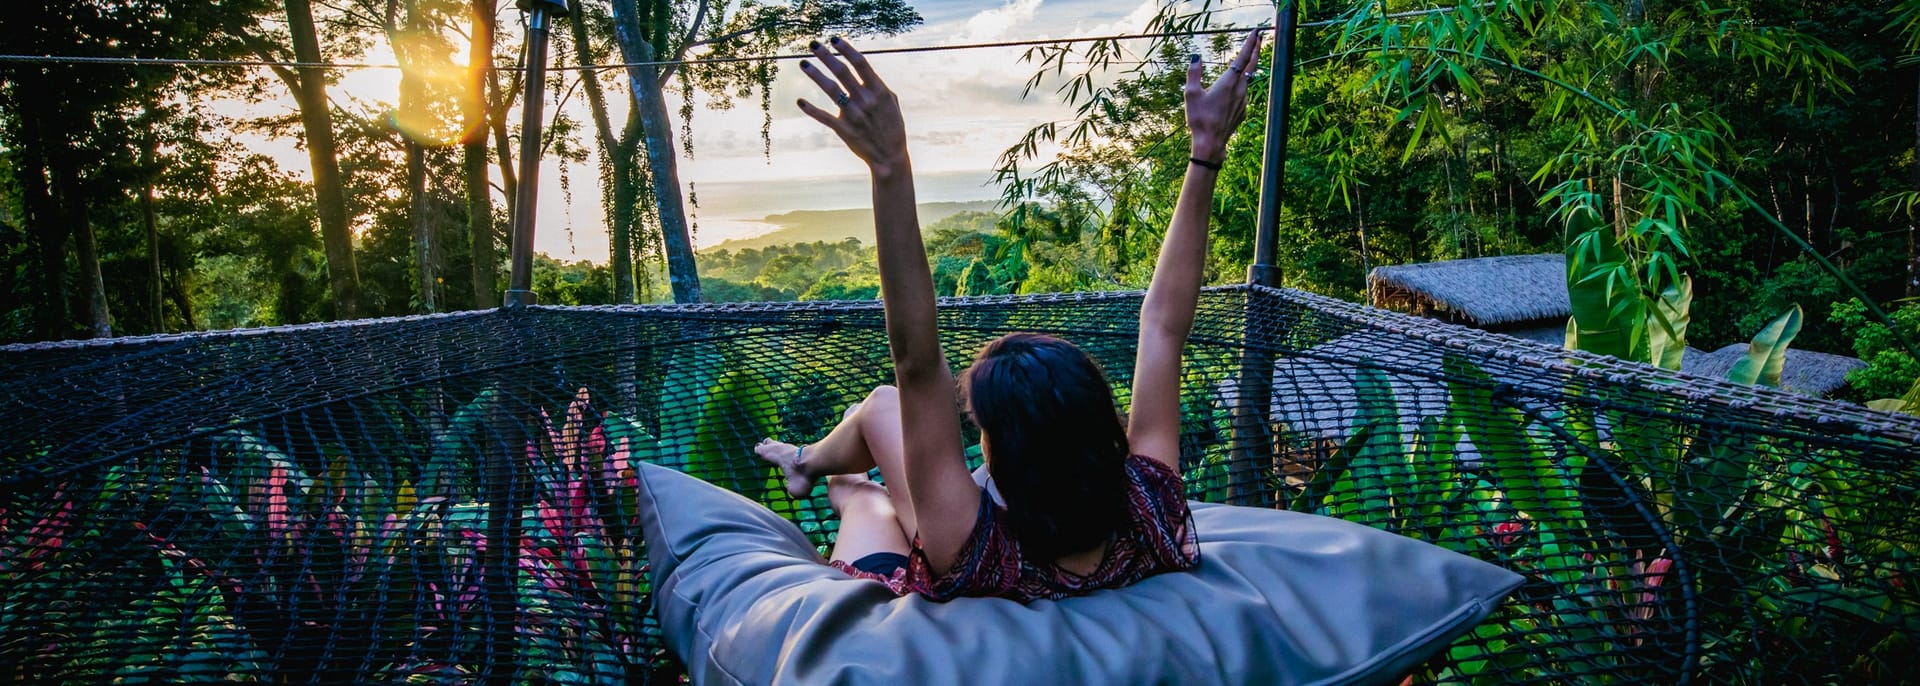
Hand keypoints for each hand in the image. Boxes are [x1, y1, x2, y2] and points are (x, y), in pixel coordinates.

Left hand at [797, 37, 909, 177]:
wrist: (889, 157)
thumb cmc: (892, 127)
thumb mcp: (892, 103)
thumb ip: (879, 86)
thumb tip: (864, 71)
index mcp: (878, 91)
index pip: (860, 63)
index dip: (846, 49)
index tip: (834, 39)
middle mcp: (865, 100)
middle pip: (842, 71)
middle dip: (826, 56)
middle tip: (812, 44)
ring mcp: (853, 114)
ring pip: (830, 89)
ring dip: (815, 75)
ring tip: (803, 63)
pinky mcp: (844, 129)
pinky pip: (824, 116)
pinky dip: (811, 109)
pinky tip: (800, 101)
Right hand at [1185, 30, 1263, 163]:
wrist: (1211, 143)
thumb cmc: (1199, 119)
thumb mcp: (1191, 94)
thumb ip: (1193, 73)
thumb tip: (1195, 57)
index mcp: (1228, 82)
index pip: (1243, 58)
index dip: (1251, 43)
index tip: (1257, 32)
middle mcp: (1240, 90)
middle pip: (1252, 66)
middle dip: (1256, 50)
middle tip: (1259, 37)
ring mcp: (1244, 101)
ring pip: (1248, 79)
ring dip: (1248, 68)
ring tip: (1245, 60)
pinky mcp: (1243, 111)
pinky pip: (1243, 94)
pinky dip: (1241, 85)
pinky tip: (1234, 88)